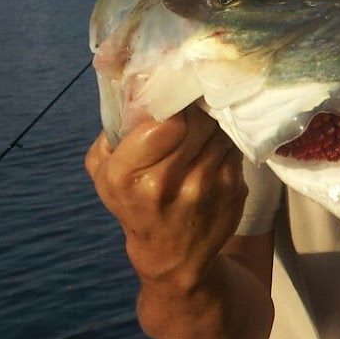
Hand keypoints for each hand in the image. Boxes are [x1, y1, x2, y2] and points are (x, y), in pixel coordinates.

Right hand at [84, 105, 247, 289]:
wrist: (171, 254)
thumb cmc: (134, 204)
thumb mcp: (105, 171)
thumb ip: (115, 129)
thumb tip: (137, 84)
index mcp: (126, 175)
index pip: (163, 120)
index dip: (171, 108)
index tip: (171, 105)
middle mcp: (165, 184)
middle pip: (196, 122)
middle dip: (194, 113)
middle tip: (191, 113)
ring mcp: (204, 188)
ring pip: (218, 132)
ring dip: (212, 127)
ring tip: (201, 135)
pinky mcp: (233, 191)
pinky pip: (234, 148)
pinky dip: (225, 145)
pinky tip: (213, 155)